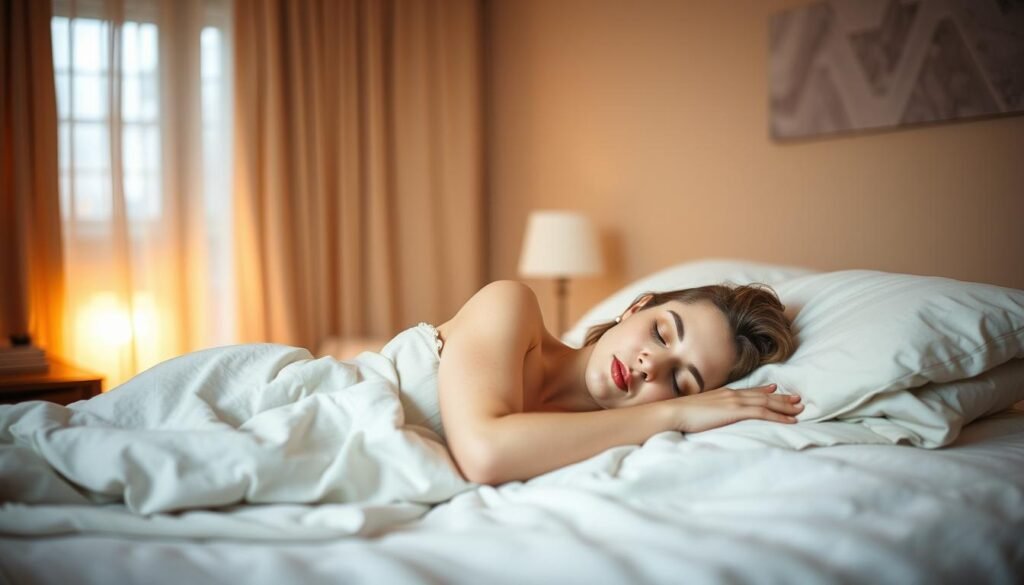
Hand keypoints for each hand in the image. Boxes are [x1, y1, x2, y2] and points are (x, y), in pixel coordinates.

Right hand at [670, 384, 802, 432]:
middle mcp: (732, 394)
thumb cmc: (682, 414)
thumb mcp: (698, 408)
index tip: (775, 389)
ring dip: (785, 406)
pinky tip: (790, 420)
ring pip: (767, 402)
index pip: (748, 391)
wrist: (674, 412)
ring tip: (799, 409)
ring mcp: (735, 401)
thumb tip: (712, 414)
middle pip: (762, 395)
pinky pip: (763, 412)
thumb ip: (709, 409)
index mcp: (723, 393)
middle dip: (781, 398)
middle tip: (797, 399)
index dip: (764, 390)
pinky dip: (779, 415)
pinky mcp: (736, 411)